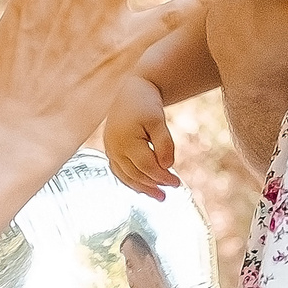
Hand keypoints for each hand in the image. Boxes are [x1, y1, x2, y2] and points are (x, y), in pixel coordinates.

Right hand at [104, 77, 178, 199]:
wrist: (129, 91)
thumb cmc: (145, 104)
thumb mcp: (158, 120)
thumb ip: (164, 144)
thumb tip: (167, 166)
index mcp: (126, 141)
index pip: (147, 167)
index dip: (162, 177)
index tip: (177, 183)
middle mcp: (114, 148)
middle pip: (136, 174)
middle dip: (154, 185)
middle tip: (170, 192)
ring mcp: (110, 150)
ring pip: (125, 176)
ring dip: (142, 188)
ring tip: (158, 196)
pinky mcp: (110, 150)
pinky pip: (119, 171)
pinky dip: (131, 181)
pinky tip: (142, 187)